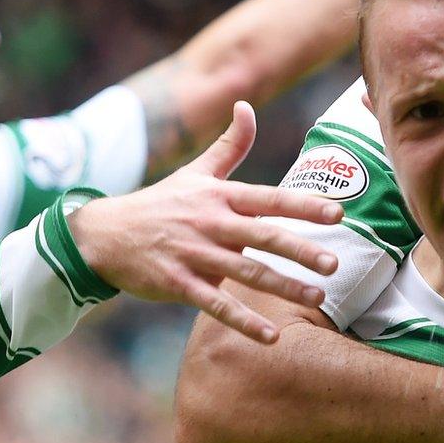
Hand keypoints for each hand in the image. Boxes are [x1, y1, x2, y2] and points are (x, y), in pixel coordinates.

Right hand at [70, 101, 340, 342]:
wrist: (105, 234)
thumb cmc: (160, 203)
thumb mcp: (195, 172)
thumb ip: (229, 144)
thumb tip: (246, 104)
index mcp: (219, 196)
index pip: (269, 199)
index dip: (303, 205)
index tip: (338, 212)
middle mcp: (210, 223)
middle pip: (262, 236)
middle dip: (301, 249)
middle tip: (334, 263)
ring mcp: (193, 254)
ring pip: (246, 273)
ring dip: (283, 286)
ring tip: (317, 297)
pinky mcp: (178, 283)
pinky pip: (216, 305)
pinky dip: (244, 321)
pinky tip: (271, 338)